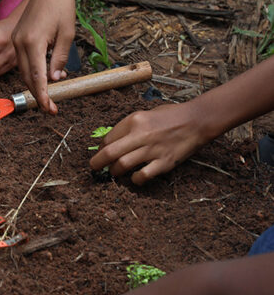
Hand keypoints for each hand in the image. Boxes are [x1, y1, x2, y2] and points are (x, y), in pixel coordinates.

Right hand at [12, 0, 77, 113]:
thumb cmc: (62, 6)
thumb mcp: (67, 35)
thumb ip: (59, 60)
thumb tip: (54, 80)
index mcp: (33, 42)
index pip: (37, 77)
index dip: (44, 96)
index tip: (50, 109)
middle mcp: (20, 43)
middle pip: (27, 77)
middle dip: (39, 94)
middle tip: (51, 108)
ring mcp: (16, 40)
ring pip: (23, 71)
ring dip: (34, 85)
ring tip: (48, 97)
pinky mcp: (16, 38)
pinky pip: (22, 61)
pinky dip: (31, 72)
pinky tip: (42, 79)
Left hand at [90, 100, 208, 183]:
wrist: (198, 120)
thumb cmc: (170, 116)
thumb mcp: (145, 114)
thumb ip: (128, 128)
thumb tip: (108, 142)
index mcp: (134, 120)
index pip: (107, 139)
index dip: (100, 149)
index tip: (100, 154)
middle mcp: (141, 135)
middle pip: (109, 154)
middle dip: (97, 164)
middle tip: (95, 168)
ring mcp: (153, 150)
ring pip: (122, 166)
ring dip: (114, 172)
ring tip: (115, 173)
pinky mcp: (164, 162)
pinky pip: (142, 176)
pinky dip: (135, 180)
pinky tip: (135, 178)